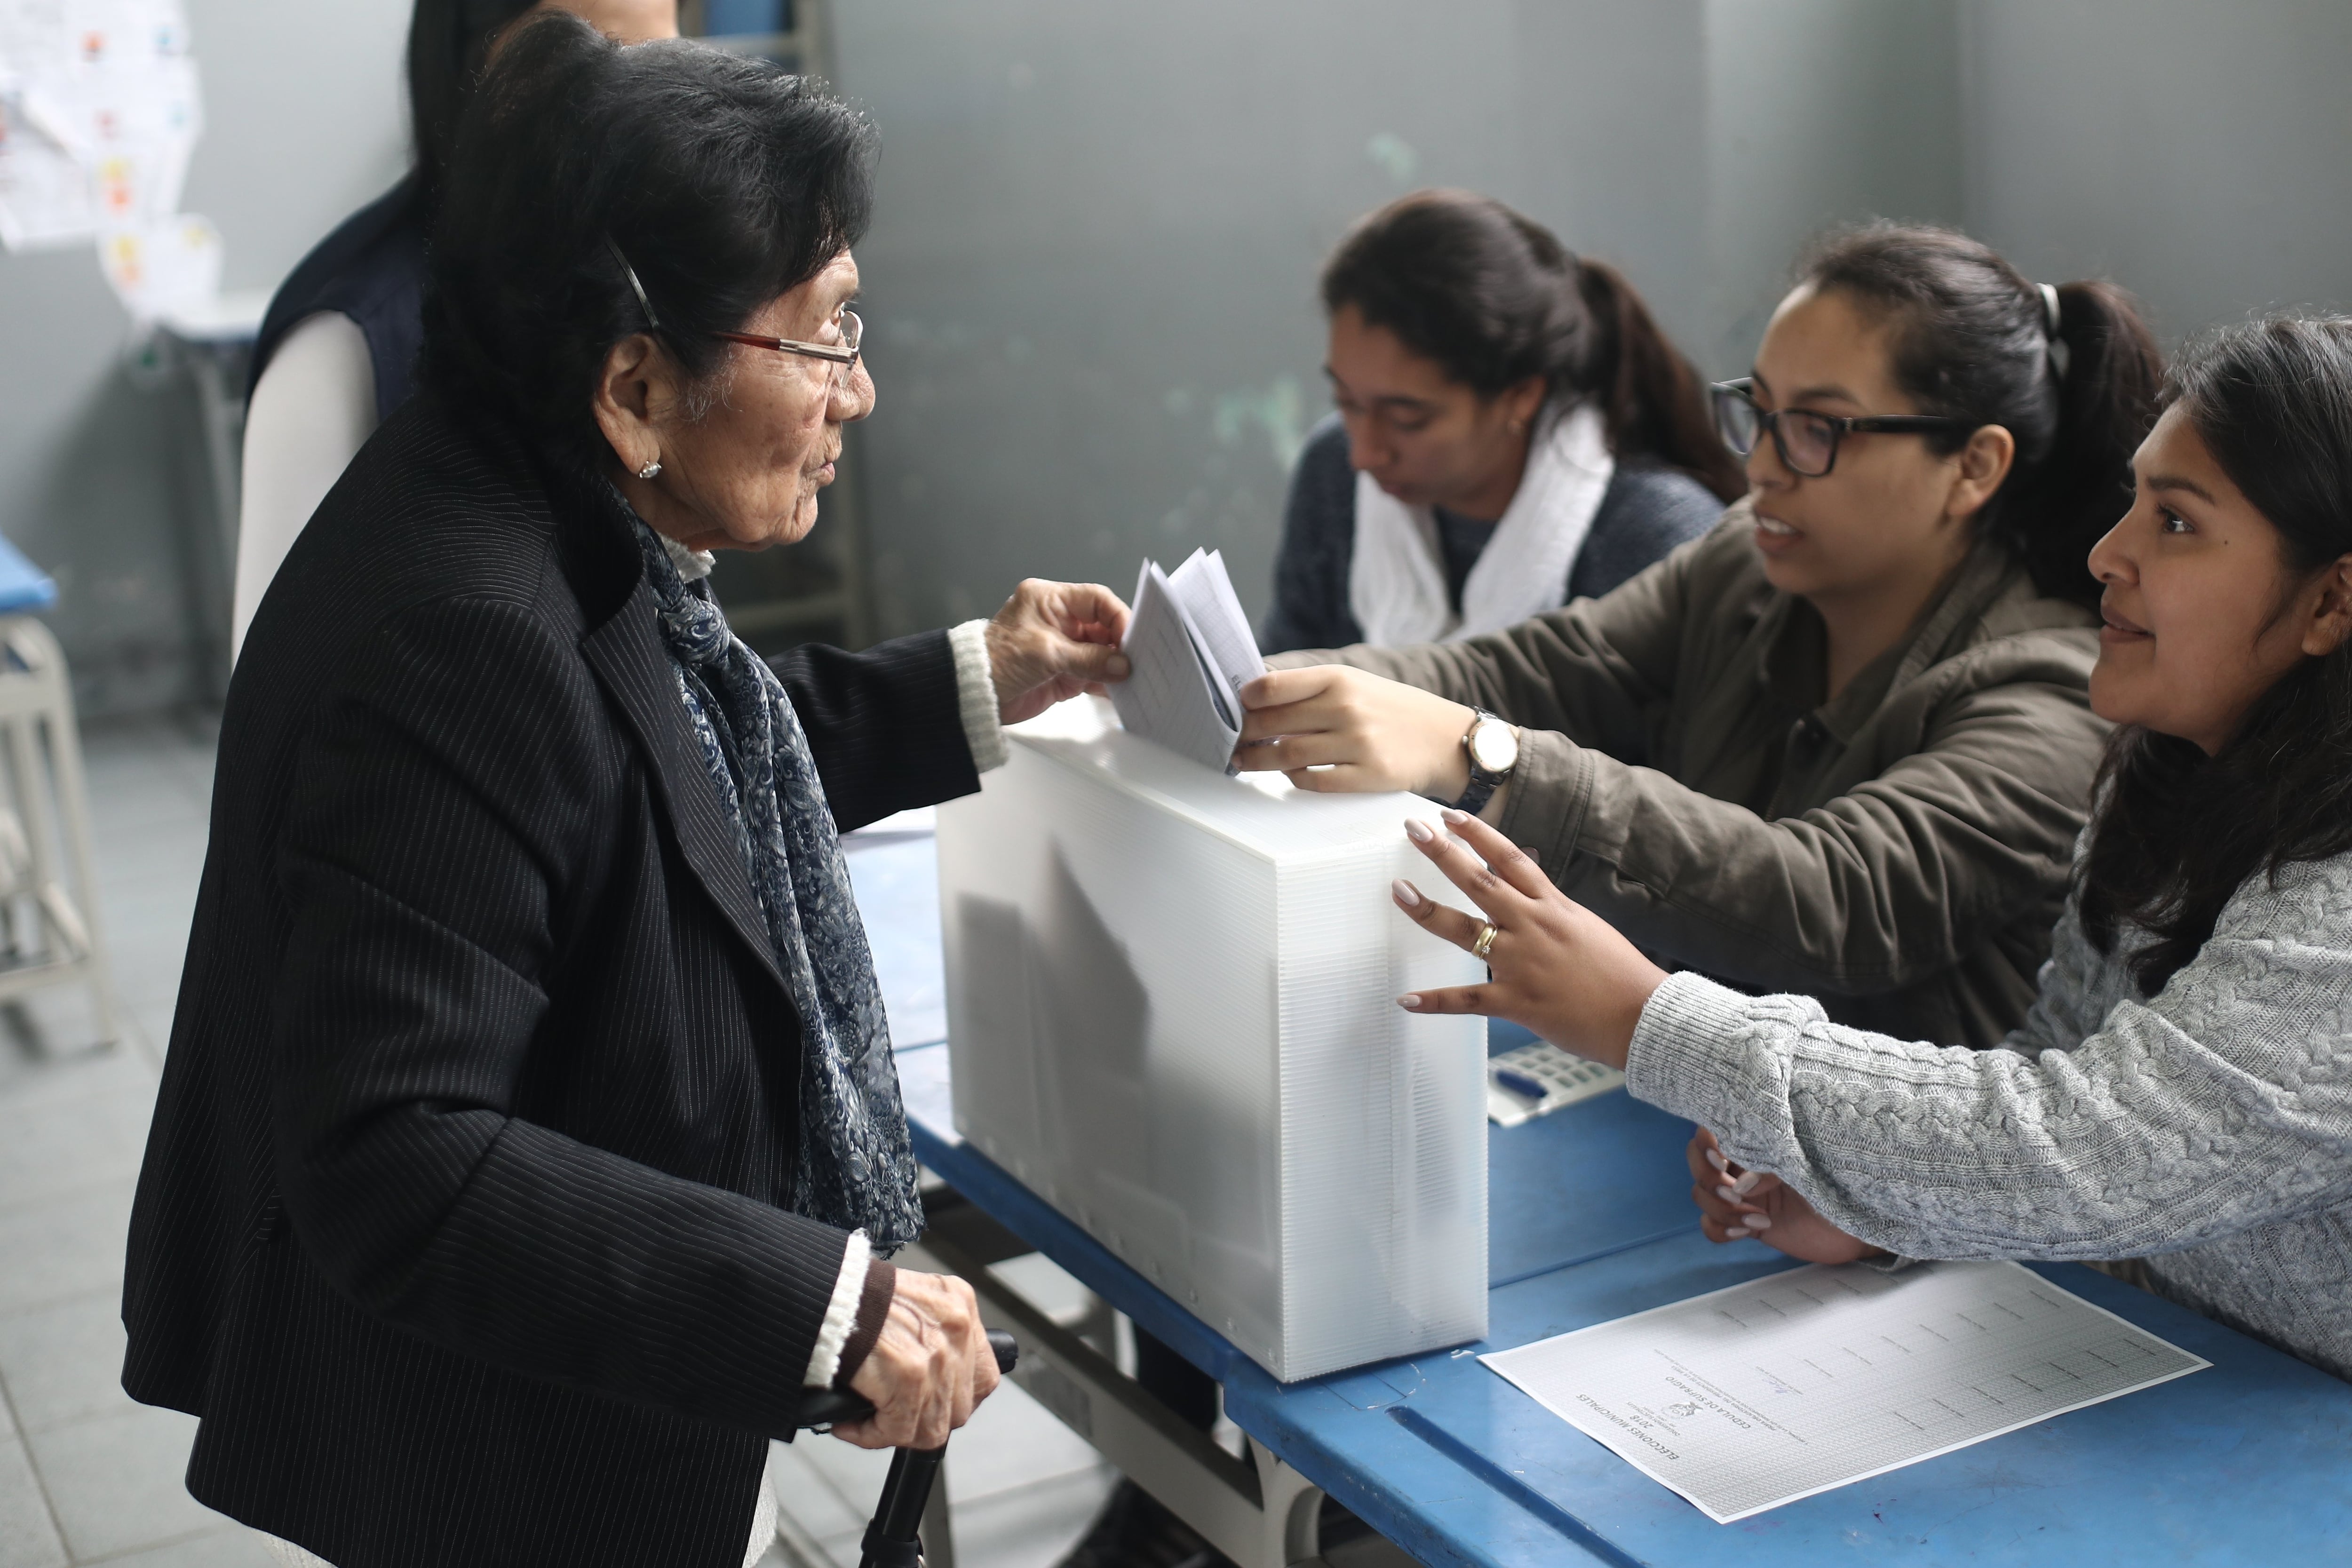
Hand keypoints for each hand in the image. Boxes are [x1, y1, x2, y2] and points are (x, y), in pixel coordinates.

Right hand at [829, 1269, 1000, 1449]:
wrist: (829, 1292)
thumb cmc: (857, 1296)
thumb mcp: (912, 1302)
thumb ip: (930, 1335)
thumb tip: (928, 1376)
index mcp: (960, 1307)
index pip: (983, 1374)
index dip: (959, 1397)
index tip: (933, 1402)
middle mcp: (957, 1330)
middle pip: (960, 1406)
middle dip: (926, 1418)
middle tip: (894, 1414)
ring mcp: (938, 1356)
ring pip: (933, 1426)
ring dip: (897, 1430)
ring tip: (868, 1420)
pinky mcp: (912, 1378)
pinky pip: (899, 1431)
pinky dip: (871, 1435)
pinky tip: (851, 1424)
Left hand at [985, 580, 1131, 725]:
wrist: (973, 695)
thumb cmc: (996, 661)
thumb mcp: (1045, 653)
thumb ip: (1088, 659)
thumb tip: (1123, 665)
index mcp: (1050, 600)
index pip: (1096, 599)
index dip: (1117, 616)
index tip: (1133, 638)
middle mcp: (1059, 620)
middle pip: (1103, 626)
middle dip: (1121, 644)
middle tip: (1141, 660)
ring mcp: (1064, 647)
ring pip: (1102, 652)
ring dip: (1117, 665)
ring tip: (1136, 679)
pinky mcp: (1064, 672)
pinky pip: (1094, 674)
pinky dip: (1107, 682)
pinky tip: (1121, 692)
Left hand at [1234, 665, 1475, 797]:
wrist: (1443, 738)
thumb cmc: (1388, 709)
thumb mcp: (1353, 683)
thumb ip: (1308, 688)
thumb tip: (1253, 696)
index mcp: (1339, 678)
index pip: (1273, 687)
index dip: (1245, 701)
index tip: (1234, 709)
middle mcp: (1346, 707)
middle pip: (1273, 725)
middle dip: (1244, 736)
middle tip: (1231, 742)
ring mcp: (1358, 743)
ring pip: (1287, 756)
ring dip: (1258, 761)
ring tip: (1244, 761)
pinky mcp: (1368, 776)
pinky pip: (1313, 782)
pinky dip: (1293, 779)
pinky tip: (1288, 774)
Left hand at [1391, 808, 1666, 1067]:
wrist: (1644, 1016)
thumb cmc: (1621, 974)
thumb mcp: (1585, 926)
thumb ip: (1551, 909)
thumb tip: (1529, 890)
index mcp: (1553, 907)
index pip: (1510, 859)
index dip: (1478, 834)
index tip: (1450, 817)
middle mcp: (1534, 927)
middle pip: (1481, 881)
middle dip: (1444, 853)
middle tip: (1413, 829)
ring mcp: (1523, 963)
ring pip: (1466, 931)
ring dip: (1428, 910)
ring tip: (1399, 891)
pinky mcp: (1518, 1002)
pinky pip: (1468, 999)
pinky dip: (1435, 1001)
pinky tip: (1407, 999)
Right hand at [1687, 1128, 1883, 1264]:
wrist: (1865, 1219)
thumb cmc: (1843, 1178)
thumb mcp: (1808, 1164)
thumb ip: (1773, 1165)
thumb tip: (1741, 1184)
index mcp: (1758, 1138)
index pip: (1711, 1129)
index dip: (1706, 1143)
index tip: (1723, 1158)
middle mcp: (1744, 1162)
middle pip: (1696, 1162)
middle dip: (1709, 1180)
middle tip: (1735, 1193)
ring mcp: (1742, 1194)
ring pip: (1700, 1195)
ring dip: (1721, 1209)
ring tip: (1756, 1216)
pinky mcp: (1747, 1222)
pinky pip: (1711, 1227)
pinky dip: (1720, 1230)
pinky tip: (1747, 1230)